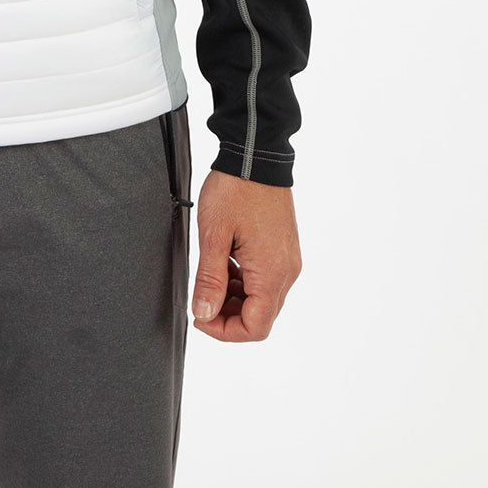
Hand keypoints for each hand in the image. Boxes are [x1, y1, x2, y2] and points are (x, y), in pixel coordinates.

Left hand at [190, 169, 301, 341]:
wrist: (255, 156)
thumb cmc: (235, 190)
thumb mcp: (213, 235)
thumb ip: (210, 280)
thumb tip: (204, 314)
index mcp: (271, 273)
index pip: (256, 327)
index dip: (225, 331)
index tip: (200, 317)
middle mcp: (287, 271)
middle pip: (261, 316)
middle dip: (228, 316)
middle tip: (201, 298)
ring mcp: (288, 260)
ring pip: (263, 299)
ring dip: (235, 298)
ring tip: (210, 276)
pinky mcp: (284, 249)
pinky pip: (266, 279)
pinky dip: (244, 281)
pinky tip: (224, 262)